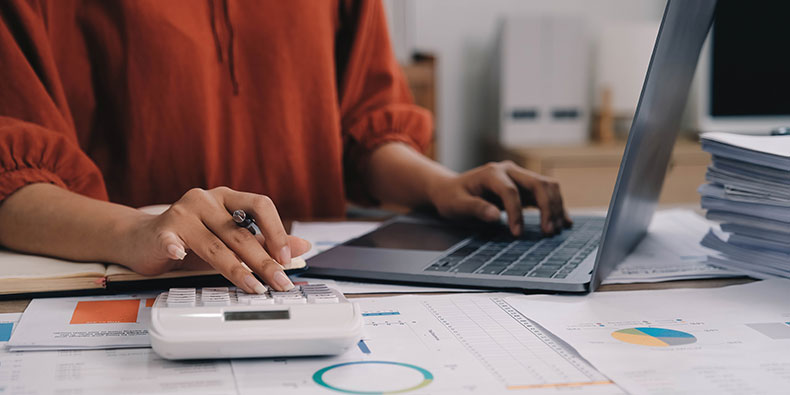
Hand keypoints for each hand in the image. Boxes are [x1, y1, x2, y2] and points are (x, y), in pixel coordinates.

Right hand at [117, 187, 309, 292]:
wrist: (143, 239)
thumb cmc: (190, 239)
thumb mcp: (230, 240)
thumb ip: (264, 242)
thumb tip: (302, 246)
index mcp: (227, 198)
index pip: (260, 205)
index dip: (276, 231)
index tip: (286, 257)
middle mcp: (206, 200)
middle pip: (240, 232)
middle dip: (264, 261)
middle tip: (278, 282)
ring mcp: (182, 213)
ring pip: (215, 243)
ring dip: (237, 269)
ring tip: (253, 287)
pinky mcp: (161, 230)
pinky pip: (171, 239)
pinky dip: (175, 247)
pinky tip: (180, 256)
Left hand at [426, 161, 571, 235]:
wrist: (451, 189)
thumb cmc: (452, 197)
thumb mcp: (457, 205)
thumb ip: (475, 209)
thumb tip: (496, 216)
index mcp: (491, 173)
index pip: (511, 191)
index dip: (517, 213)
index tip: (517, 233)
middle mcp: (509, 170)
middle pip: (538, 183)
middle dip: (547, 207)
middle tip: (547, 232)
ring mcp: (519, 176)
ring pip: (547, 186)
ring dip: (555, 206)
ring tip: (554, 230)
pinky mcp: (524, 186)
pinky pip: (546, 193)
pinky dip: (556, 206)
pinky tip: (564, 221)